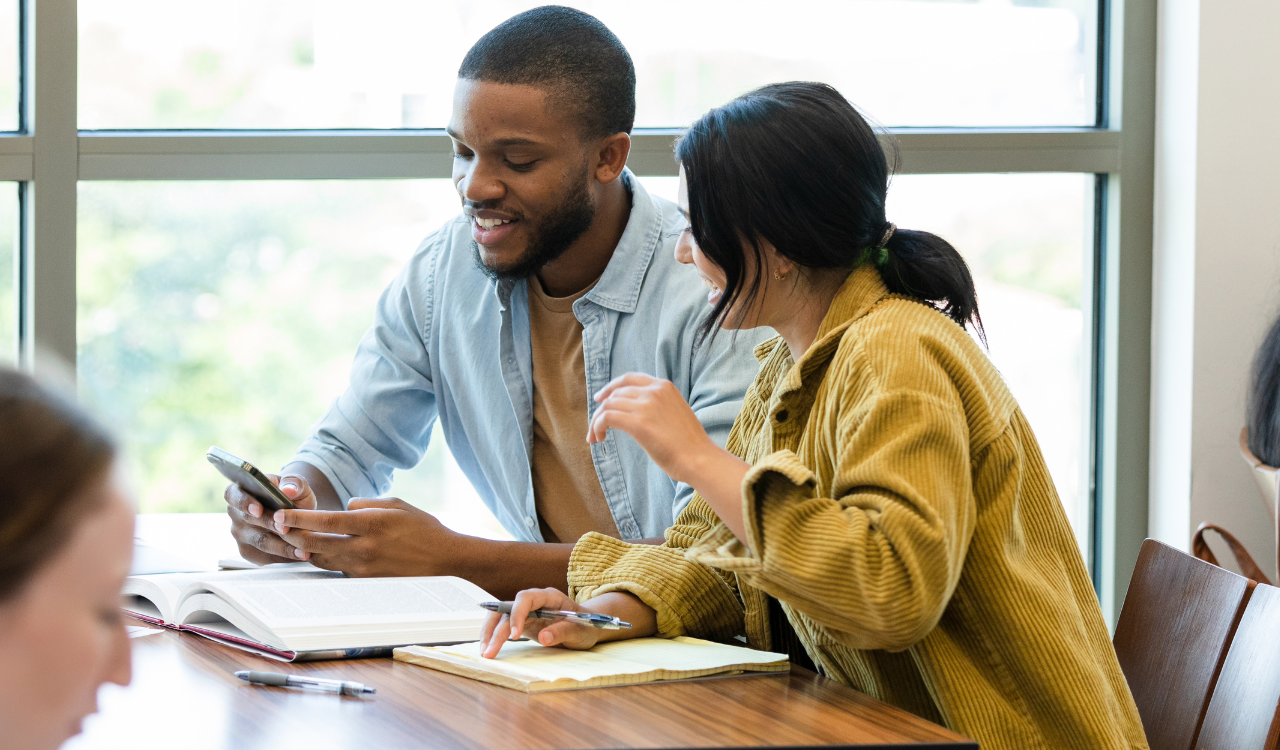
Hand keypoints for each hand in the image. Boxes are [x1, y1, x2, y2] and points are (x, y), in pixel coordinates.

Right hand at [225, 474, 316, 564]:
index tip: (258, 510)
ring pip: (260, 542)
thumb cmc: (292, 494)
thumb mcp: (296, 483)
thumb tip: (288, 490)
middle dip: (269, 525)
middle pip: (249, 520)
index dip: (244, 502)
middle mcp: (235, 514)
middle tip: (286, 529)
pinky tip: (301, 555)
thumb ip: (293, 482)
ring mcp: (240, 535)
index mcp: (239, 491)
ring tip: (302, 550)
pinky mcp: (250, 552)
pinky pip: (266, 557)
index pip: (233, 495)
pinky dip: (285, 556)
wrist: (297, 511)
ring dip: (282, 547)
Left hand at [271, 497, 463, 577]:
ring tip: (295, 539)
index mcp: (372, 524)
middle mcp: (364, 548)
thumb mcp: (397, 505)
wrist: (447, 562)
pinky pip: (339, 570)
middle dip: (294, 535)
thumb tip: (343, 508)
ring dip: (308, 550)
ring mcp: (364, 569)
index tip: (281, 515)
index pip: (325, 521)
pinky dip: (329, 561)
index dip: (299, 518)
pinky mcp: (366, 582)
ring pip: (323, 560)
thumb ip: (365, 504)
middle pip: (316, 544)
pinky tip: (322, 553)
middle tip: (279, 527)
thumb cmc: (425, 530)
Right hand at [479, 588, 602, 658]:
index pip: (526, 598)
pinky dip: (495, 636)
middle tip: (489, 651)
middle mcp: (534, 601)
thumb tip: (543, 637)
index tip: (514, 635)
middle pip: (508, 609)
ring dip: (490, 633)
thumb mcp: (579, 630)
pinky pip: (503, 625)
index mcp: (549, 597)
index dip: (517, 614)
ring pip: (501, 617)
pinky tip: (489, 648)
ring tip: (485, 653)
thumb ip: (563, 631)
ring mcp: (527, 611)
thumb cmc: (585, 626)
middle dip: (496, 630)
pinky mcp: (522, 622)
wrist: (586, 627)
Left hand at [587, 373, 716, 483]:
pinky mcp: (638, 423)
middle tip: (596, 428)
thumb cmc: (690, 444)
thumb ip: (657, 406)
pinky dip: (597, 426)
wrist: (700, 459)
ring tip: (596, 437)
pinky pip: (607, 417)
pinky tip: (599, 438)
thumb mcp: (675, 413)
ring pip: (608, 405)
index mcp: (664, 386)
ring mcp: (646, 406)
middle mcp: (654, 391)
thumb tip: (635, 413)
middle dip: (601, 410)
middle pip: (615, 393)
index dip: (611, 387)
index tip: (600, 398)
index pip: (629, 379)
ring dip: (597, 421)